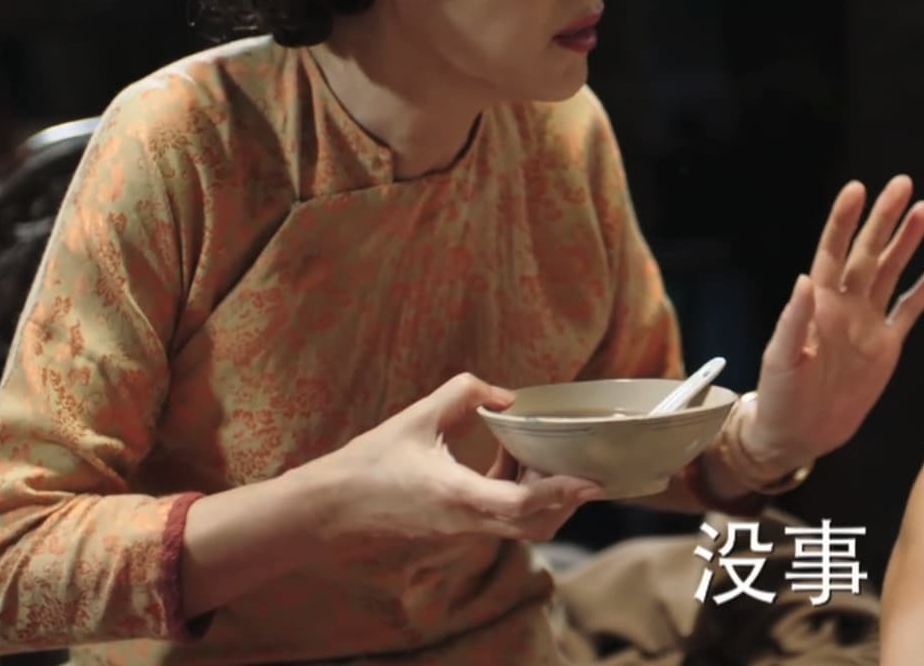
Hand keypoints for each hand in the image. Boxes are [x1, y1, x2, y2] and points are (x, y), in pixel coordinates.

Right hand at [294, 372, 603, 557]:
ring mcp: (462, 531)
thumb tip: (505, 395)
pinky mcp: (457, 530)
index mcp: (458, 495)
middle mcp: (466, 521)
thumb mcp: (417, 416)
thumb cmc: (369, 464)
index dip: (562, 492)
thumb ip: (464, 393)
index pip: (524, 503)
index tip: (593, 481)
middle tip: (579, 464)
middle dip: (566, 499)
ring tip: (542, 457)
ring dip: (544, 499)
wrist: (331, 508)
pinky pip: (503, 521)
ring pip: (522, 528)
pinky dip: (520, 498)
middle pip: (537, 526)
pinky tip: (510, 463)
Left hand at [746, 176, 923, 469]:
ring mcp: (868, 322)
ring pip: (892, 273)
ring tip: (923, 210)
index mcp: (817, 303)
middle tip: (902, 183)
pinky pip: (910, 310)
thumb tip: (803, 280)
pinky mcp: (886, 345)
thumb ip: (794, 322)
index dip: (844, 221)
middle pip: (869, 252)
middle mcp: (845, 304)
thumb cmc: (780, 395)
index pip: (832, 251)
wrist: (800, 434)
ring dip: (907, 242)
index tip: (857, 189)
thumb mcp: (781, 360)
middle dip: (884, 219)